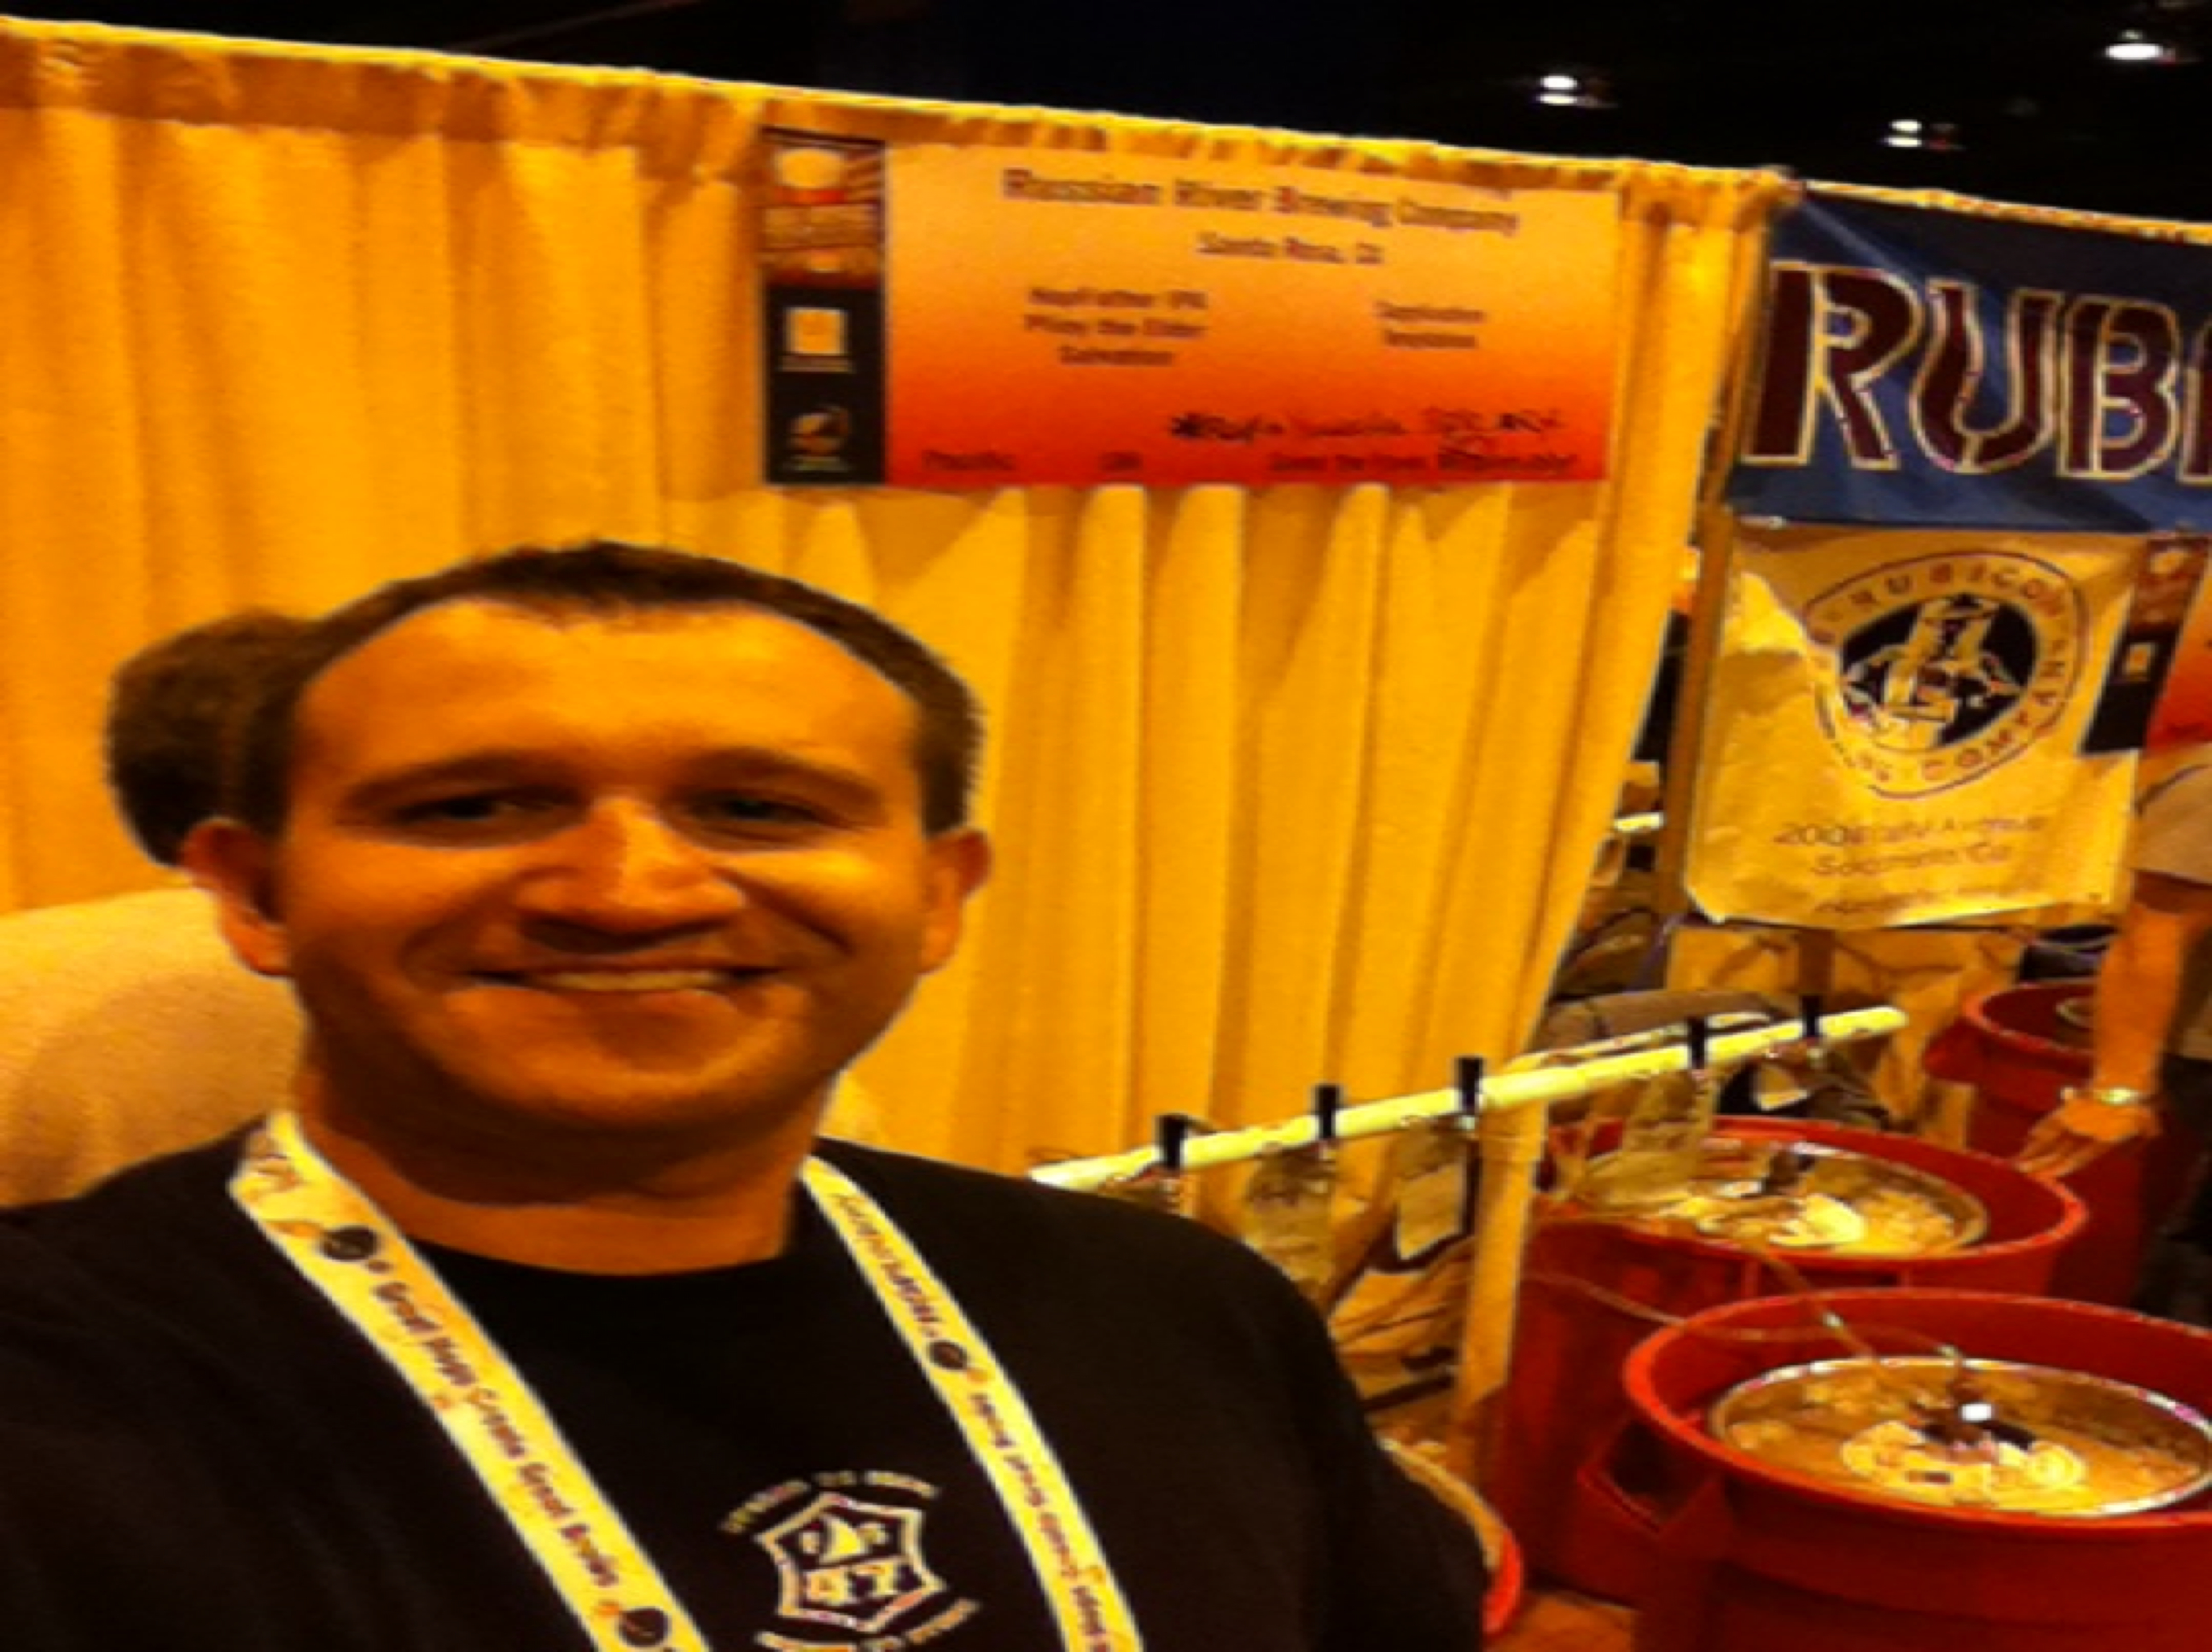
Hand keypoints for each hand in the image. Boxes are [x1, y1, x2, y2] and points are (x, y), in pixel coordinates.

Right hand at [2016, 1092, 2161, 1178]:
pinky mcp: (2069, 1112)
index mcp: (2102, 1140)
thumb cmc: (2137, 1103)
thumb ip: (2146, 1126)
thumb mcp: (2144, 1119)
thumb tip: (2153, 1132)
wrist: (2125, 1085)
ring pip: (2052, 1139)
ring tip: (2020, 1160)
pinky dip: (2041, 1130)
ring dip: (2035, 1150)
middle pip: (2059, 1151)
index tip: (2048, 1174)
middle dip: (2040, 1161)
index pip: (2077, 1156)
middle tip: (2023, 1171)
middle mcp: (2085, 1134)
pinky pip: (2051, 1123)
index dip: (2062, 1165)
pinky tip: (2030, 1137)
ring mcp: (2076, 1123)